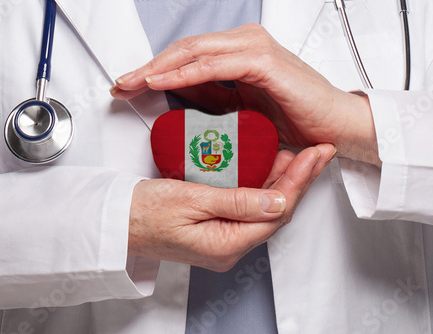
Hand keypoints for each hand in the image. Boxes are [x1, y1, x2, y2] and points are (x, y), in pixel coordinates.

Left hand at [111, 24, 380, 165]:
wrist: (335, 127)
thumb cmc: (296, 118)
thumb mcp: (241, 109)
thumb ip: (213, 96)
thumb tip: (181, 94)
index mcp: (238, 52)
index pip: (187, 56)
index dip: (156, 69)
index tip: (130, 86)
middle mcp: (244, 44)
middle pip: (184, 50)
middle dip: (149, 67)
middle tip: (121, 85)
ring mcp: (253, 49)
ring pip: (194, 52)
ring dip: (160, 68)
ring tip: (133, 83)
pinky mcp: (262, 62)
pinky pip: (215, 66)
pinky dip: (185, 74)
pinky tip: (162, 83)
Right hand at [128, 144, 334, 271]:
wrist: (116, 222)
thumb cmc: (143, 212)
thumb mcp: (189, 201)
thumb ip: (236, 202)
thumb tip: (278, 201)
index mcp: (226, 244)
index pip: (276, 212)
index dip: (299, 181)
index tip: (313, 155)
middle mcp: (229, 248)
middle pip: (276, 213)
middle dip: (299, 181)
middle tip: (316, 153)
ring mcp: (223, 241)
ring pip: (264, 211)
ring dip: (282, 183)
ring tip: (299, 156)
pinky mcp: (216, 231)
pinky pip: (248, 210)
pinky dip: (261, 188)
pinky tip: (267, 169)